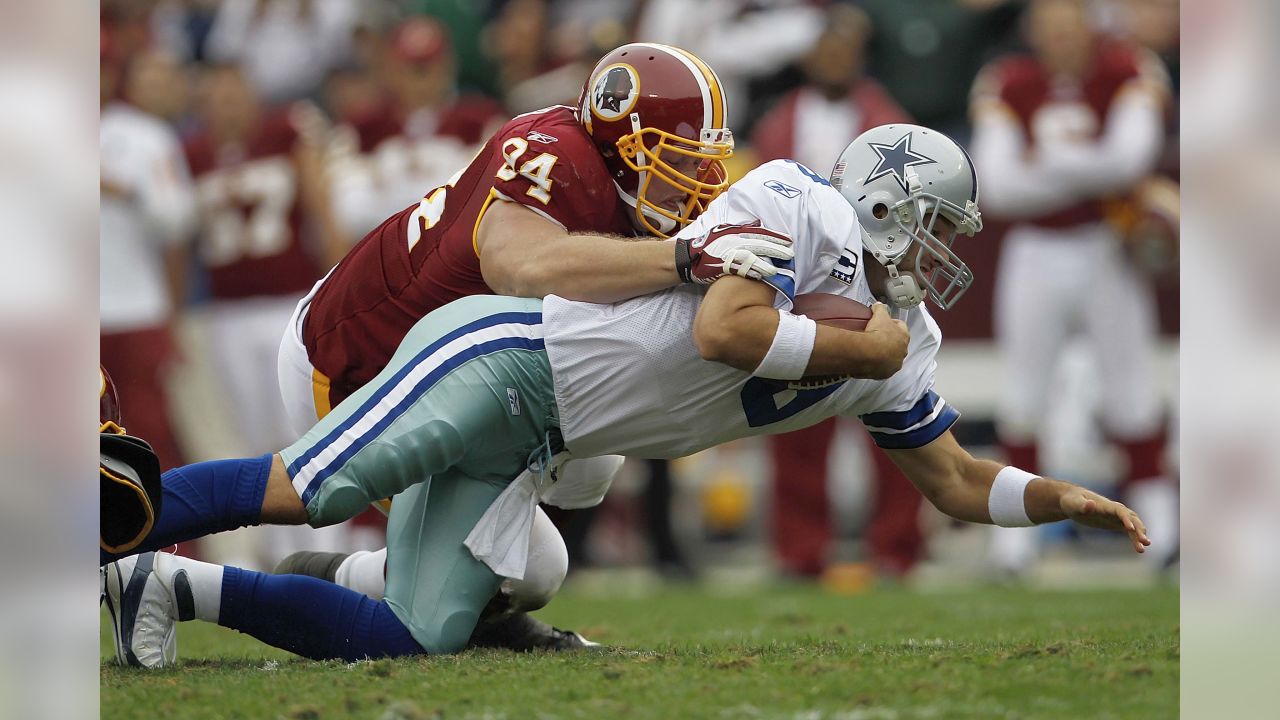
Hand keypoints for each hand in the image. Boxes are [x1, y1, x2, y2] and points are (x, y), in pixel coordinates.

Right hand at [675, 220, 794, 284]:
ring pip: (751, 258)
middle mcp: (734, 241)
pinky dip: (750, 272)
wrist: (689, 257)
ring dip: (765, 264)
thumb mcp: (725, 229)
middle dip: (775, 250)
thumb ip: (742, 227)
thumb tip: (758, 223)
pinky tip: (761, 276)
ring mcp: (728, 254)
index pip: (759, 233)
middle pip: (759, 245)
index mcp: (735, 231)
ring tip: (777, 269)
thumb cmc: (708, 243)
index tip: (788, 240)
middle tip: (790, 254)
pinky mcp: (723, 266)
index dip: (775, 237)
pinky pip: (739, 269)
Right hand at [861, 302, 909, 377]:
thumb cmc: (878, 333)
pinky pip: (882, 368)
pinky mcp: (885, 373)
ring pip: (891, 358)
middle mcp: (902, 351)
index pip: (901, 327)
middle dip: (890, 341)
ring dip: (885, 354)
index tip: (885, 322)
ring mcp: (894, 364)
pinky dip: (878, 365)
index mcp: (904, 336)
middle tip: (878, 337)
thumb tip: (878, 304)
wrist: (868, 353)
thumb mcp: (879, 315)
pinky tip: (869, 360)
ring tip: (872, 350)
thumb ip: (880, 308)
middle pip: (898, 344)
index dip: (893, 323)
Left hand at [1059, 487, 1150, 553]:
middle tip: (1145, 542)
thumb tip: (1091, 504)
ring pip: (1133, 524)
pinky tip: (1139, 548)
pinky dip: (1135, 538)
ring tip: (1144, 548)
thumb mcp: (1074, 503)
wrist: (1073, 501)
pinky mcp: (1115, 523)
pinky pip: (1129, 531)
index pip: (1120, 511)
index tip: (1131, 529)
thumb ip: (1083, 505)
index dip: (1126, 519)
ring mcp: (1116, 516)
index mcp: (1106, 505)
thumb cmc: (1072, 501)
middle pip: (1131, 518)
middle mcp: (1114, 510)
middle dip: (1139, 529)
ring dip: (1140, 535)